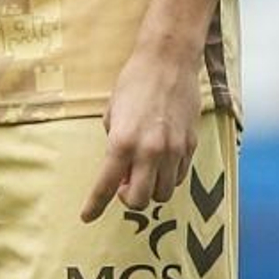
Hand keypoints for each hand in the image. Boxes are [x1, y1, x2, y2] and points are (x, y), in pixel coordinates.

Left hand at [79, 45, 202, 221]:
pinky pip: (180, 176)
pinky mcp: (191, 146)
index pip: (106, 185)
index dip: (95, 205)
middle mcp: (150, 151)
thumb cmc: (134, 83)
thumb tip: (121, 169)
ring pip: (164, 192)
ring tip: (144, 170)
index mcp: (123, 142)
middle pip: (140, 200)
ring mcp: (174, 150)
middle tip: (125, 185)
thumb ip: (115, 145)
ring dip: (151, 189)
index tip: (87, 217)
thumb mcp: (113, 114)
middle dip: (130, 199)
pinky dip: (169, 177)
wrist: (168, 62)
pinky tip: (162, 162)